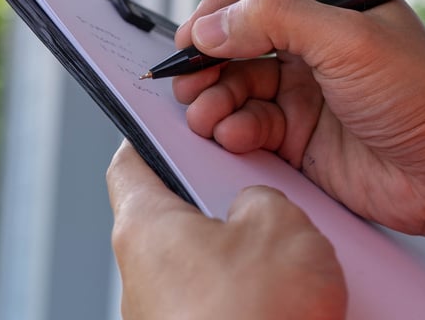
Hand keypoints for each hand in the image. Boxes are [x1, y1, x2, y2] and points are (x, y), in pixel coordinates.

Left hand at [107, 141, 345, 319]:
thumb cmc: (256, 314)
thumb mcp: (280, 222)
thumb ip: (262, 198)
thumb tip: (256, 208)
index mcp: (145, 227)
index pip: (130, 164)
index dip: (154, 137)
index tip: (172, 124)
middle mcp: (141, 276)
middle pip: (176, 217)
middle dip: (223, 203)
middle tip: (263, 192)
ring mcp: (163, 318)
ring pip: (205, 265)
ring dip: (246, 256)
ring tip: (294, 255)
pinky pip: (223, 304)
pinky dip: (254, 296)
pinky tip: (292, 298)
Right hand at [172, 0, 424, 271]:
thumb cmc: (422, 96)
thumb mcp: (349, 41)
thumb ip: (275, 20)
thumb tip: (209, 25)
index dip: (219, 1)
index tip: (200, 37)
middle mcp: (313, 27)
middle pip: (230, 27)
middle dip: (206, 54)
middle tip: (189, 80)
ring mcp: (302, 79)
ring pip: (230, 76)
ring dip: (211, 95)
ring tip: (208, 115)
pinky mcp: (295, 127)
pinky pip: (244, 118)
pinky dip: (230, 127)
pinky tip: (236, 136)